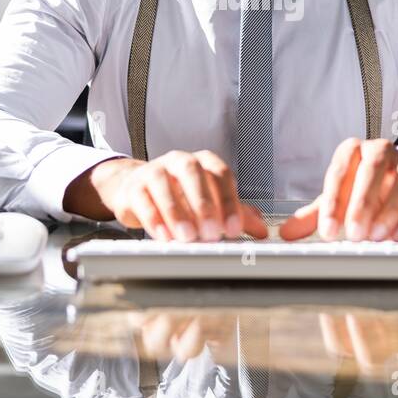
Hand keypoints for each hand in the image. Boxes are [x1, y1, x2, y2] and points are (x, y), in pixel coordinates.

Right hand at [68, 150, 268, 241]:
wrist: (138, 190)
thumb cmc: (180, 196)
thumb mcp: (211, 203)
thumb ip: (237, 214)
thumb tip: (262, 230)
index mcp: (203, 162)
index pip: (221, 175)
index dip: (229, 201)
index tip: (233, 229)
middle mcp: (180, 161)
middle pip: (194, 174)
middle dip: (204, 205)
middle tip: (211, 233)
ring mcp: (154, 170)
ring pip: (164, 185)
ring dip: (177, 212)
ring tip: (187, 236)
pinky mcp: (134, 187)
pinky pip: (143, 199)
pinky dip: (154, 218)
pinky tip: (164, 236)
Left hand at [279, 138, 397, 241]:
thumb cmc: (364, 187)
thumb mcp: (339, 197)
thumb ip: (314, 214)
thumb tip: (286, 233)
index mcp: (352, 151)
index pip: (339, 172)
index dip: (332, 203)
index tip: (328, 231)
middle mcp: (378, 150)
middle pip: (371, 170)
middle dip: (362, 204)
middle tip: (354, 234)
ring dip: (389, 211)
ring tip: (375, 237)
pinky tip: (395, 236)